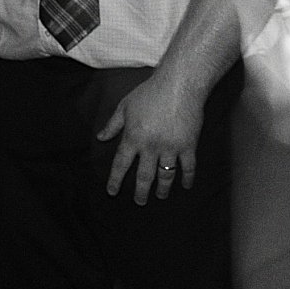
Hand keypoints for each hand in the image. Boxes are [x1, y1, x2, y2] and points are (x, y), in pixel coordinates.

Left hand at [97, 71, 204, 204]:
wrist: (178, 86)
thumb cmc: (148, 94)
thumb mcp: (124, 107)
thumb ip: (112, 125)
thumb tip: (100, 137)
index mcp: (133, 137)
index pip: (121, 164)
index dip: (115, 179)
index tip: (112, 192)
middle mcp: (151, 146)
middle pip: (144, 175)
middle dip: (140, 191)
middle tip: (139, 202)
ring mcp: (171, 148)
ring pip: (166, 176)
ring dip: (162, 189)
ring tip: (160, 197)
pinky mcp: (189, 146)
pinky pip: (188, 167)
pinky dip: (187, 178)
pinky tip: (185, 186)